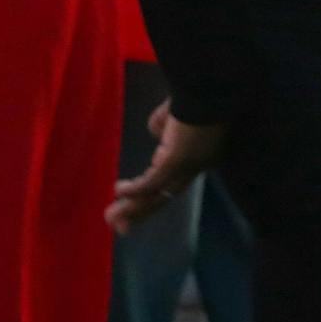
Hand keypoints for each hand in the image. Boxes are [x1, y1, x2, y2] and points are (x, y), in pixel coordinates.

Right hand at [107, 101, 224, 234]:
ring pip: (156, 195)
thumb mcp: (175, 113)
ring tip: (111, 220)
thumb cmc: (196, 96)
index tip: (128, 198)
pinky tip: (118, 192)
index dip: (150, 194)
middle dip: (139, 213)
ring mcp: (185, 167)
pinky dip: (135, 188)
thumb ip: (166, 124)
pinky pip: (152, 181)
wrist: (209, 92)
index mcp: (196, 157)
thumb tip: (157, 132)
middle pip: (163, 197)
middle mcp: (193, 168)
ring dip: (133, 209)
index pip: (170, 183)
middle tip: (120, 229)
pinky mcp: (175, 161)